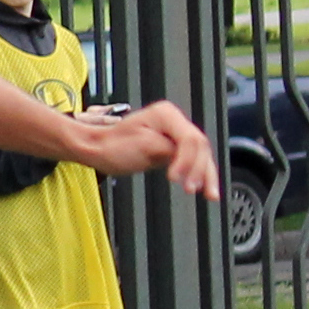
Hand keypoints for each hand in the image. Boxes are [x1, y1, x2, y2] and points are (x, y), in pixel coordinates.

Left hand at [79, 100, 220, 198]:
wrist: (99, 148)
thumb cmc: (113, 146)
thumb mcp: (142, 147)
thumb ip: (169, 150)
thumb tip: (188, 159)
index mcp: (166, 114)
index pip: (189, 138)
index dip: (187, 161)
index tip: (174, 179)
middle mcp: (174, 120)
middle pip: (199, 145)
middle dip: (199, 169)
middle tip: (190, 189)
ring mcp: (175, 133)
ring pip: (201, 154)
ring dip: (205, 174)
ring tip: (209, 194)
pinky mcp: (173, 147)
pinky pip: (192, 160)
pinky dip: (199, 174)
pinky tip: (206, 188)